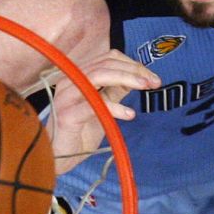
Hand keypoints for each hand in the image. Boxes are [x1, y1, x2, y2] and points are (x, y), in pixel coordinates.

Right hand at [45, 50, 158, 173]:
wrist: (59, 156)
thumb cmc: (80, 131)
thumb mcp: (103, 106)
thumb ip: (115, 90)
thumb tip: (137, 78)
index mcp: (78, 75)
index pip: (107, 58)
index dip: (132, 64)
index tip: (151, 76)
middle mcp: (69, 80)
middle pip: (105, 64)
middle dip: (134, 70)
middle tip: (154, 81)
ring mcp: (66, 96)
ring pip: (99, 76)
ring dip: (127, 79)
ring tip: (145, 87)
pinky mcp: (67, 114)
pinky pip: (93, 105)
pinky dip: (115, 107)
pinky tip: (129, 114)